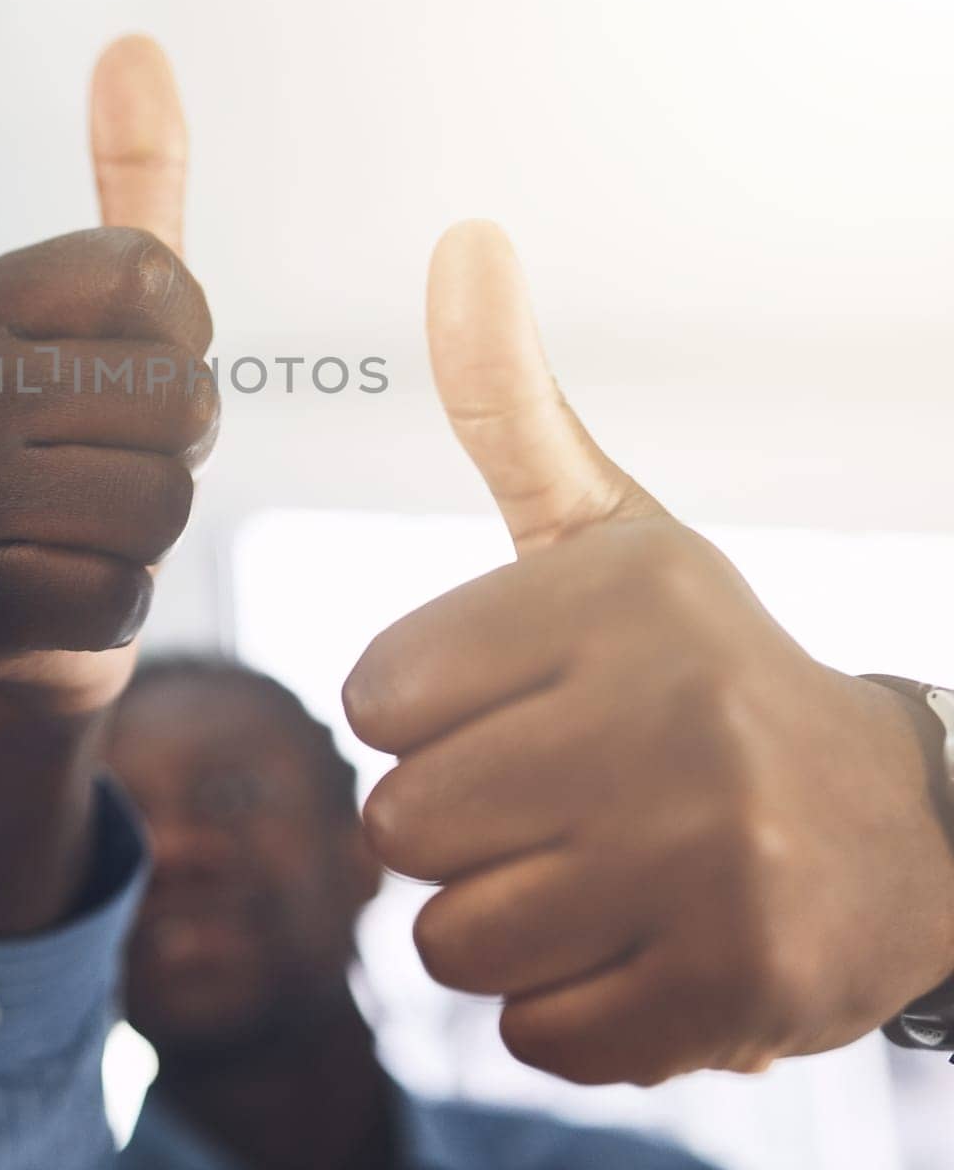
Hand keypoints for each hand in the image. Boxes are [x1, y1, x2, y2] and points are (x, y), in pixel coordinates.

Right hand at [0, 36, 216, 713]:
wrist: (21, 609)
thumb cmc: (87, 445)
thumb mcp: (120, 312)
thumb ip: (134, 182)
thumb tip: (135, 43)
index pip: (164, 285)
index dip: (187, 347)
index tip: (135, 381)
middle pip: (178, 402)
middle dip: (179, 451)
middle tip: (120, 464)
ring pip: (157, 503)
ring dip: (153, 529)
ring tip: (92, 524)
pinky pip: (114, 594)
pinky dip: (114, 601)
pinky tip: (65, 587)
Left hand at [343, 221, 953, 1084]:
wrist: (892, 825)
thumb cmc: (688, 665)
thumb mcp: (604, 524)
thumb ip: (509, 399)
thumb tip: (462, 236)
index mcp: (616, 594)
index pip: (377, 695)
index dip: (420, 714)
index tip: (502, 707)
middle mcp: (672, 716)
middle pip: (402, 823)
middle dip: (450, 823)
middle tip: (546, 799)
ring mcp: (713, 862)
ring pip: (450, 938)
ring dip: (495, 919)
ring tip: (588, 869)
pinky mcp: (739, 990)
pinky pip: (533, 1031)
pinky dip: (560, 1004)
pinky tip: (635, 940)